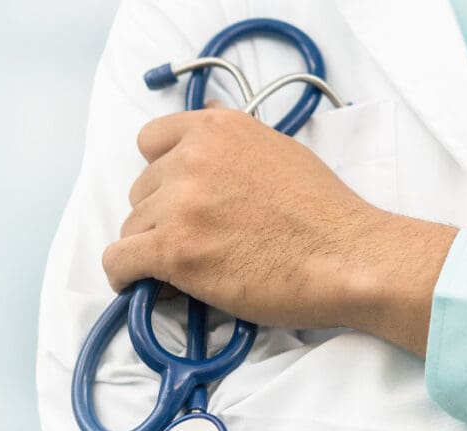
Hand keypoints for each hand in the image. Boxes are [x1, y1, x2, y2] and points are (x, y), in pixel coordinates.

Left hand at [102, 105, 456, 354]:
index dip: (160, 173)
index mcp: (216, 128)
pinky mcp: (174, 250)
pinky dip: (124, 276)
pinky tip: (143, 286)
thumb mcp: (276, 148)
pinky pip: (117, 262)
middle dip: (160, 217)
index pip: (149, 141)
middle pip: (140, 191)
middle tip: (198, 241)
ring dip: (151, 249)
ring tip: (191, 268)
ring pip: (130, 228)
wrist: (348, 257)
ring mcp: (180, 204)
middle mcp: (191, 158)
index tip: (176, 197)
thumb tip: (202, 109)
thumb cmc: (323, 212)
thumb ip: (230, 137)